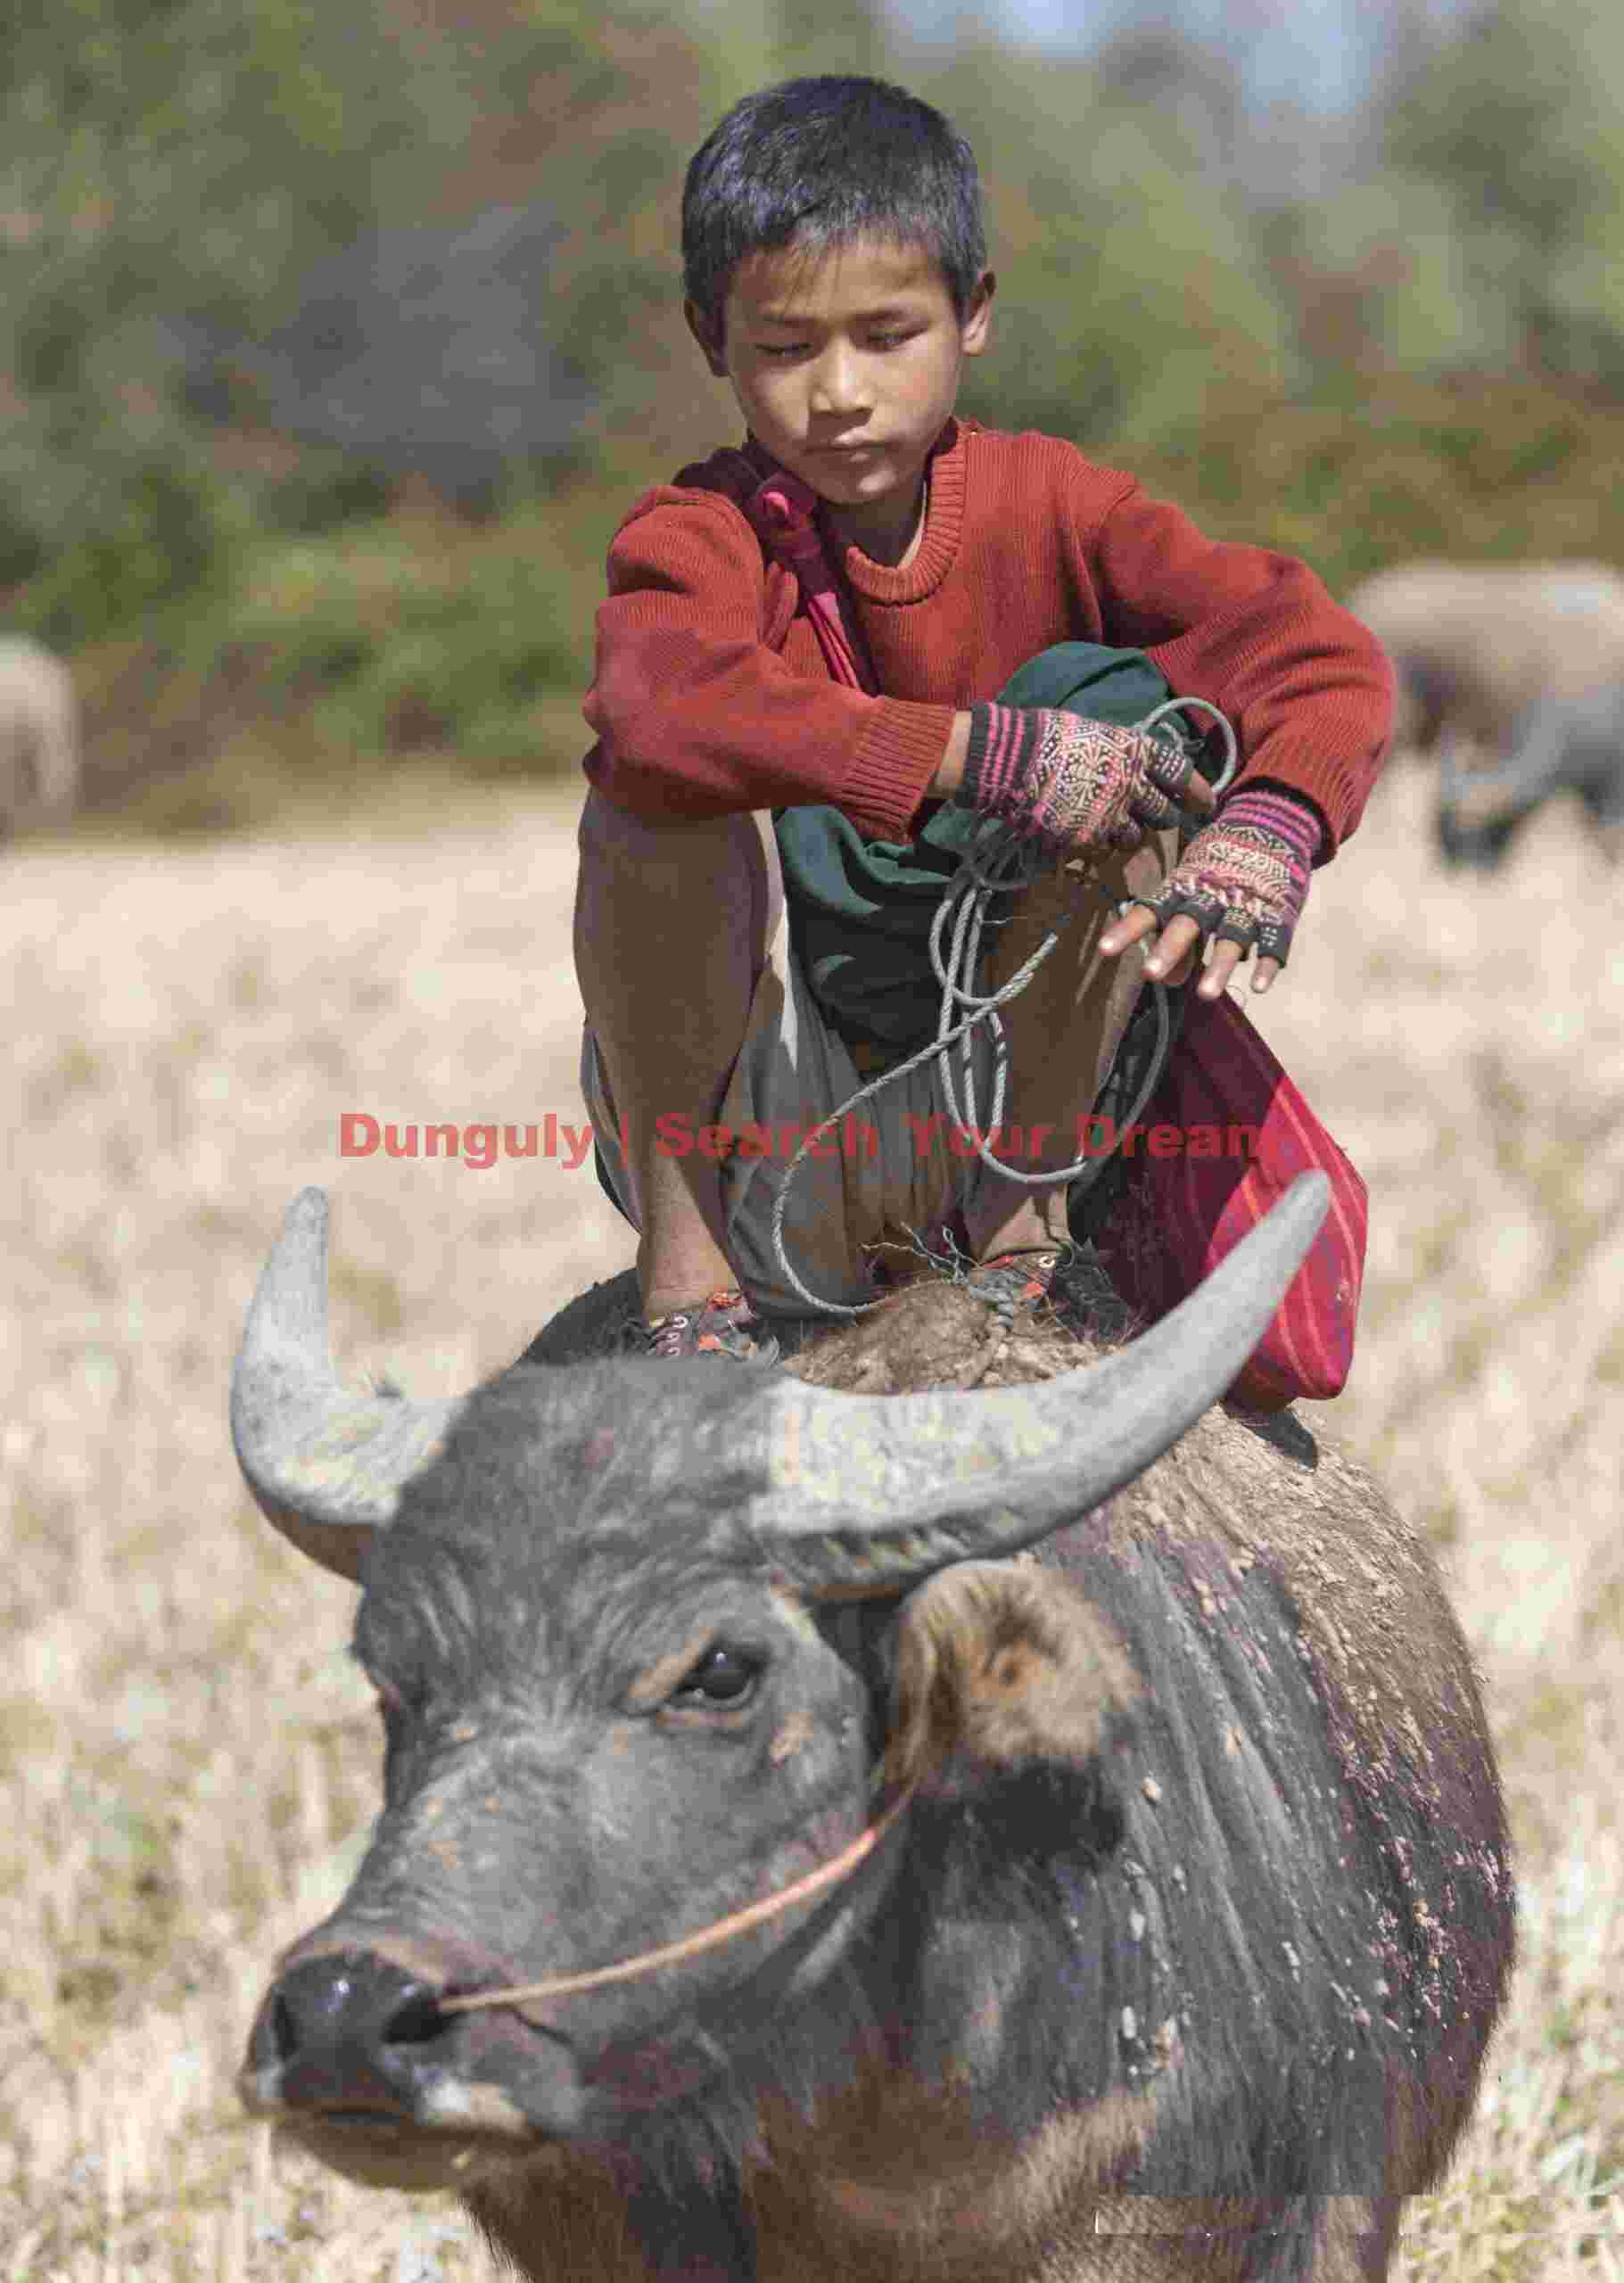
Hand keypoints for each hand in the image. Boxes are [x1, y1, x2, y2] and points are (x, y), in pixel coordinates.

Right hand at [956, 702, 1215, 857]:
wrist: (1011, 760)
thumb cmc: (1048, 736)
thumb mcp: (1096, 733)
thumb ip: (1121, 753)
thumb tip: (1132, 763)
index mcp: (1137, 751)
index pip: (1181, 774)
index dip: (1198, 791)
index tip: (1206, 804)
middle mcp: (1132, 784)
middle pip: (1165, 813)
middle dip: (1163, 817)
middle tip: (1156, 818)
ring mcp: (1111, 815)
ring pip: (1136, 838)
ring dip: (1129, 834)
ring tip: (1112, 825)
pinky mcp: (1087, 838)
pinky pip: (1102, 847)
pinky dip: (1097, 842)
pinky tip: (1081, 829)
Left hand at [1099, 787, 1322, 998]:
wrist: (1271, 823)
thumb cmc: (1218, 865)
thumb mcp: (1190, 888)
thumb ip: (1177, 934)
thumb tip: (1166, 982)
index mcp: (1183, 889)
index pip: (1150, 910)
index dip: (1128, 930)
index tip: (1105, 950)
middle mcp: (1211, 897)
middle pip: (1188, 923)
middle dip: (1169, 948)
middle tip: (1150, 974)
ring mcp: (1246, 905)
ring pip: (1231, 937)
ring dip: (1218, 965)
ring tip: (1205, 996)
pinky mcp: (1277, 913)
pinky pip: (1274, 940)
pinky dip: (1268, 963)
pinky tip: (1258, 987)